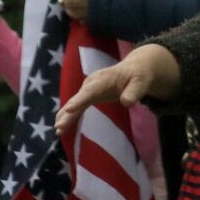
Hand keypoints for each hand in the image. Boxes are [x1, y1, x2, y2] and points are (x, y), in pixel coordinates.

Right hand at [55, 43, 182, 131]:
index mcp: (104, 79)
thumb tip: (127, 103)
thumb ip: (134, 92)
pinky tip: (61, 127)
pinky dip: (68, 116)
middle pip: (78, 99)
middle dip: (68, 113)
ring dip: (65, 116)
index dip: (79, 100)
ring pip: (74, 103)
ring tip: (58, 130)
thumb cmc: (138, 76)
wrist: (134, 69)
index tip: (69, 110)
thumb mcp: (141, 82)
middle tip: (59, 127)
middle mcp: (92, 83)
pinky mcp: (88, 95)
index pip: (90, 91)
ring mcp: (88, 89)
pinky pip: (76, 106)